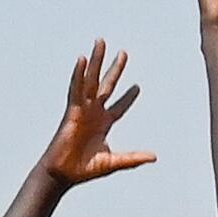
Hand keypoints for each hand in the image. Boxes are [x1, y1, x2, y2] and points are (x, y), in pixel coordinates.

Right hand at [39, 43, 152, 187]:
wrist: (63, 174)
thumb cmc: (84, 169)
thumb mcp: (113, 162)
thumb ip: (133, 158)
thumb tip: (154, 157)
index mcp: (103, 124)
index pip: (119, 106)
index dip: (128, 98)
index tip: (138, 86)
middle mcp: (93, 113)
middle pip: (107, 85)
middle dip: (115, 69)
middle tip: (124, 53)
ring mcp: (82, 109)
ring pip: (91, 80)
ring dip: (96, 61)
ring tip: (101, 42)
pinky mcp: (71, 110)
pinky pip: (76, 89)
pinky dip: (79, 74)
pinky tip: (83, 60)